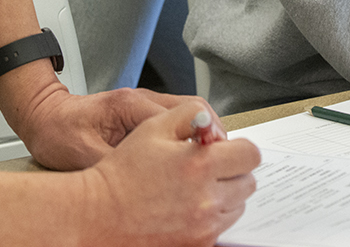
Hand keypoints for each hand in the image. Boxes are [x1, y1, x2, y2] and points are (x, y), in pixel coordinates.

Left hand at [11, 79, 213, 170]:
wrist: (43, 116)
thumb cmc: (59, 133)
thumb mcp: (85, 155)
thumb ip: (118, 166)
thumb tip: (149, 185)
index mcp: (129, 105)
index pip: (181, 115)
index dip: (203, 137)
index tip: (215, 157)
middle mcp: (142, 98)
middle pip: (195, 108)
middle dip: (215, 134)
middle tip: (226, 160)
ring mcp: (144, 103)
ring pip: (191, 112)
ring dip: (206, 134)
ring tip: (214, 161)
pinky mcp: (143, 112)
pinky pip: (178, 120)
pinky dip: (192, 136)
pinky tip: (193, 157)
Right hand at [81, 102, 259, 246]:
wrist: (98, 214)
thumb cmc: (122, 172)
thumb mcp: (153, 127)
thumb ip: (191, 115)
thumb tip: (214, 124)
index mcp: (200, 165)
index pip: (250, 155)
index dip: (238, 148)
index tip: (225, 149)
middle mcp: (207, 200)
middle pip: (247, 182)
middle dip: (232, 171)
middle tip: (206, 168)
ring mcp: (204, 228)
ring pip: (237, 207)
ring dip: (224, 196)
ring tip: (192, 189)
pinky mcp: (198, 245)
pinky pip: (220, 229)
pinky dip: (210, 218)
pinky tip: (186, 208)